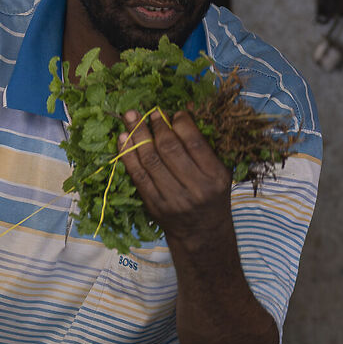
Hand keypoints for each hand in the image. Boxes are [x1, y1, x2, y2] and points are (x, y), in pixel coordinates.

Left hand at [118, 109, 232, 249]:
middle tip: (148, 111)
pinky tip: (122, 139)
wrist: (202, 234)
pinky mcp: (154, 205)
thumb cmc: (212, 196)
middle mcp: (195, 188)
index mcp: (215, 177)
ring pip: (151, 160)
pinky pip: (137, 176)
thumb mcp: (220, 171)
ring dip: (137, 135)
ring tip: (130, 117)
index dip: (181, 123)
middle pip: (170, 149)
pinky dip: (128, 155)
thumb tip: (185, 110)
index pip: (195, 143)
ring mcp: (173, 198)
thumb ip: (206, 144)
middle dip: (157, 126)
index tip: (173, 112)